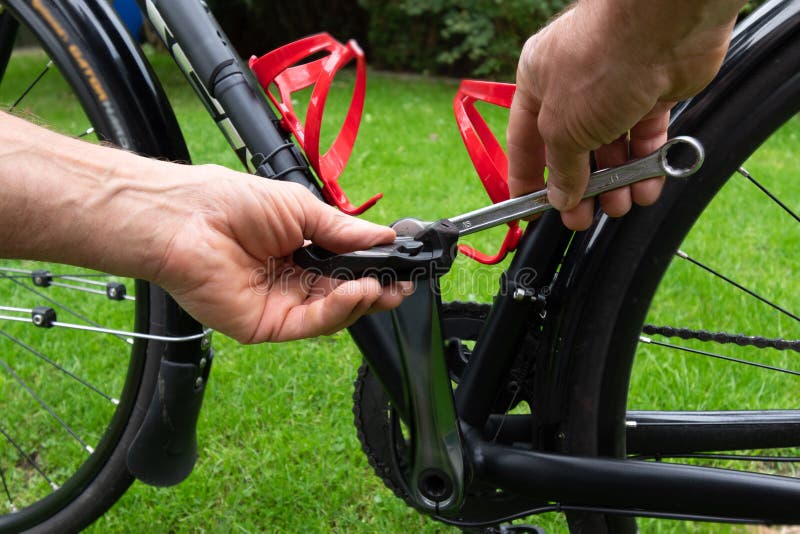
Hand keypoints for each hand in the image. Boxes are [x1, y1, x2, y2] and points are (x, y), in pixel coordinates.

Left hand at [0, 112, 405, 343]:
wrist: (187, 219)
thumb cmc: (232, 203)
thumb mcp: (301, 210)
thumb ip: (344, 231)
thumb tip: (386, 237)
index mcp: (300, 250)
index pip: (346, 268)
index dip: (375, 268)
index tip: (402, 265)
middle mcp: (292, 280)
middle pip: (344, 296)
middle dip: (377, 291)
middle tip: (403, 284)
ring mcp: (280, 305)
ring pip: (332, 314)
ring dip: (361, 300)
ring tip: (380, 285)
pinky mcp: (266, 325)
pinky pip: (311, 324)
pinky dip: (338, 310)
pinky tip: (356, 291)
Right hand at [507, 0, 743, 229]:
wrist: (664, 25)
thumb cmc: (600, 61)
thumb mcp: (563, 128)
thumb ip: (560, 168)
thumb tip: (560, 196)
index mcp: (536, 82)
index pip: (524, 141)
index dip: (526, 179)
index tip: (529, 210)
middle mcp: (572, 85)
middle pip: (571, 149)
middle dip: (578, 188)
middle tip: (580, 219)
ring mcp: (614, 88)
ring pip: (611, 147)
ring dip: (615, 182)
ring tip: (619, 206)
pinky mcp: (652, 92)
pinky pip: (644, 138)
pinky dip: (645, 166)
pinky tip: (645, 188)